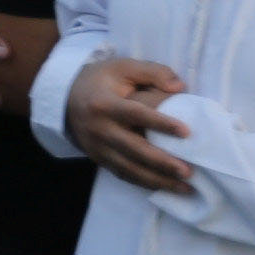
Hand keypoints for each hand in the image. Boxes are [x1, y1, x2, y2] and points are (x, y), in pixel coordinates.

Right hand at [65, 55, 194, 192]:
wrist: (65, 97)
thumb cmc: (101, 80)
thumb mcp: (122, 67)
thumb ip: (152, 72)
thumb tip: (179, 87)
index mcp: (104, 104)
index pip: (135, 114)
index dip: (161, 124)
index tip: (187, 132)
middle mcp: (98, 128)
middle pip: (133, 149)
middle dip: (161, 162)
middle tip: (189, 171)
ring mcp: (97, 147)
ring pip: (129, 168)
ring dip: (158, 180)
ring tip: (185, 187)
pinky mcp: (98, 158)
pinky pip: (123, 174)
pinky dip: (145, 183)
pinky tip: (167, 187)